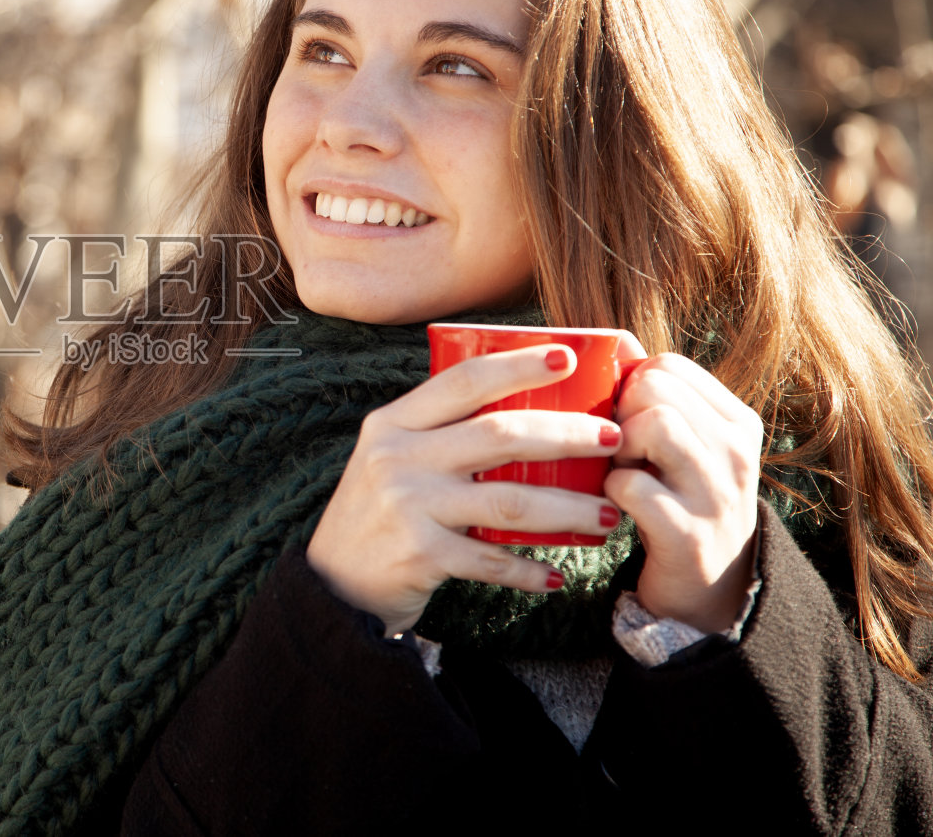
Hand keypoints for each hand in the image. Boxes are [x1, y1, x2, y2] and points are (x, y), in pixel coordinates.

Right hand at [306, 344, 625, 636]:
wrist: (331, 586)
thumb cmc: (376, 515)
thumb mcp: (390, 460)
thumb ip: (437, 435)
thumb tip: (522, 412)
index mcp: (393, 423)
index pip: (463, 381)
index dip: (518, 365)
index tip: (567, 358)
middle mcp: (398, 457)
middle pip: (500, 434)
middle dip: (567, 434)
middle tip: (612, 438)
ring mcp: (408, 505)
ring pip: (510, 500)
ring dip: (568, 509)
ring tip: (607, 514)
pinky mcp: (420, 554)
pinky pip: (491, 560)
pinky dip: (528, 570)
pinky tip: (555, 576)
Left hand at [605, 349, 763, 633]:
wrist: (710, 591)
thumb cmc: (679, 501)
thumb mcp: (683, 446)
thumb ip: (654, 397)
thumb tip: (615, 343)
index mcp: (736, 422)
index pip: (668, 365)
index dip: (630, 386)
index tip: (627, 419)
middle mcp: (735, 453)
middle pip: (653, 388)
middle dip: (619, 412)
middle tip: (621, 448)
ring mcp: (716, 494)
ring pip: (650, 425)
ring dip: (616, 447)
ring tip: (622, 470)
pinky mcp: (688, 534)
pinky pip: (630, 484)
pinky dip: (610, 489)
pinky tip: (617, 503)